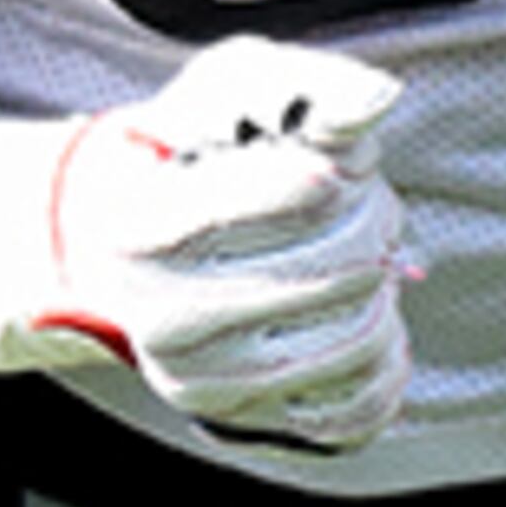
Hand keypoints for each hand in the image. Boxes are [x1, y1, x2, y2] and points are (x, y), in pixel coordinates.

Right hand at [0, 34, 411, 453]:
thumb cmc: (188, 155)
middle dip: (373, 215)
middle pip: (352, 259)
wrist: (120, 246)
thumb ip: (306, 85)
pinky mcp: (244, 420)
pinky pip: (362, 406)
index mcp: (151, 226)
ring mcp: (204, 380)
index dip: (347, 160)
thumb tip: (379, 99)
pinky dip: (384, 360)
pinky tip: (354, 318)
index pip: (313, 188)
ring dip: (384, 285)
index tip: (330, 157)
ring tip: (350, 258)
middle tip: (352, 202)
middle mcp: (168, 316)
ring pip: (365, 334)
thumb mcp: (230, 89)